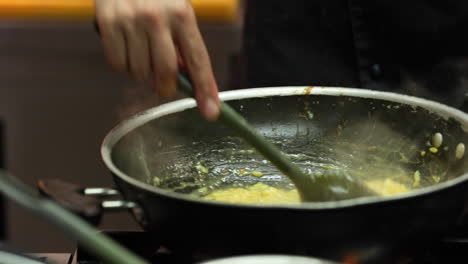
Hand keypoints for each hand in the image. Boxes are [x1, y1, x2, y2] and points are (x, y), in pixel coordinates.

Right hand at [95, 0, 219, 119]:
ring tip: (140, 48)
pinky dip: (122, 63)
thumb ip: (183, 42)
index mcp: (182, 15)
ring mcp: (131, 20)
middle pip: (165, 73)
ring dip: (142, 70)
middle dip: (165, 86)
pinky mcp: (107, 22)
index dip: (205, 89)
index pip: (198, 61)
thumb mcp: (177, 9)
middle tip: (162, 83)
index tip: (210, 112)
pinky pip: (117, 64)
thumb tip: (187, 77)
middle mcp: (158, 18)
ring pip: (139, 72)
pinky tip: (125, 44)